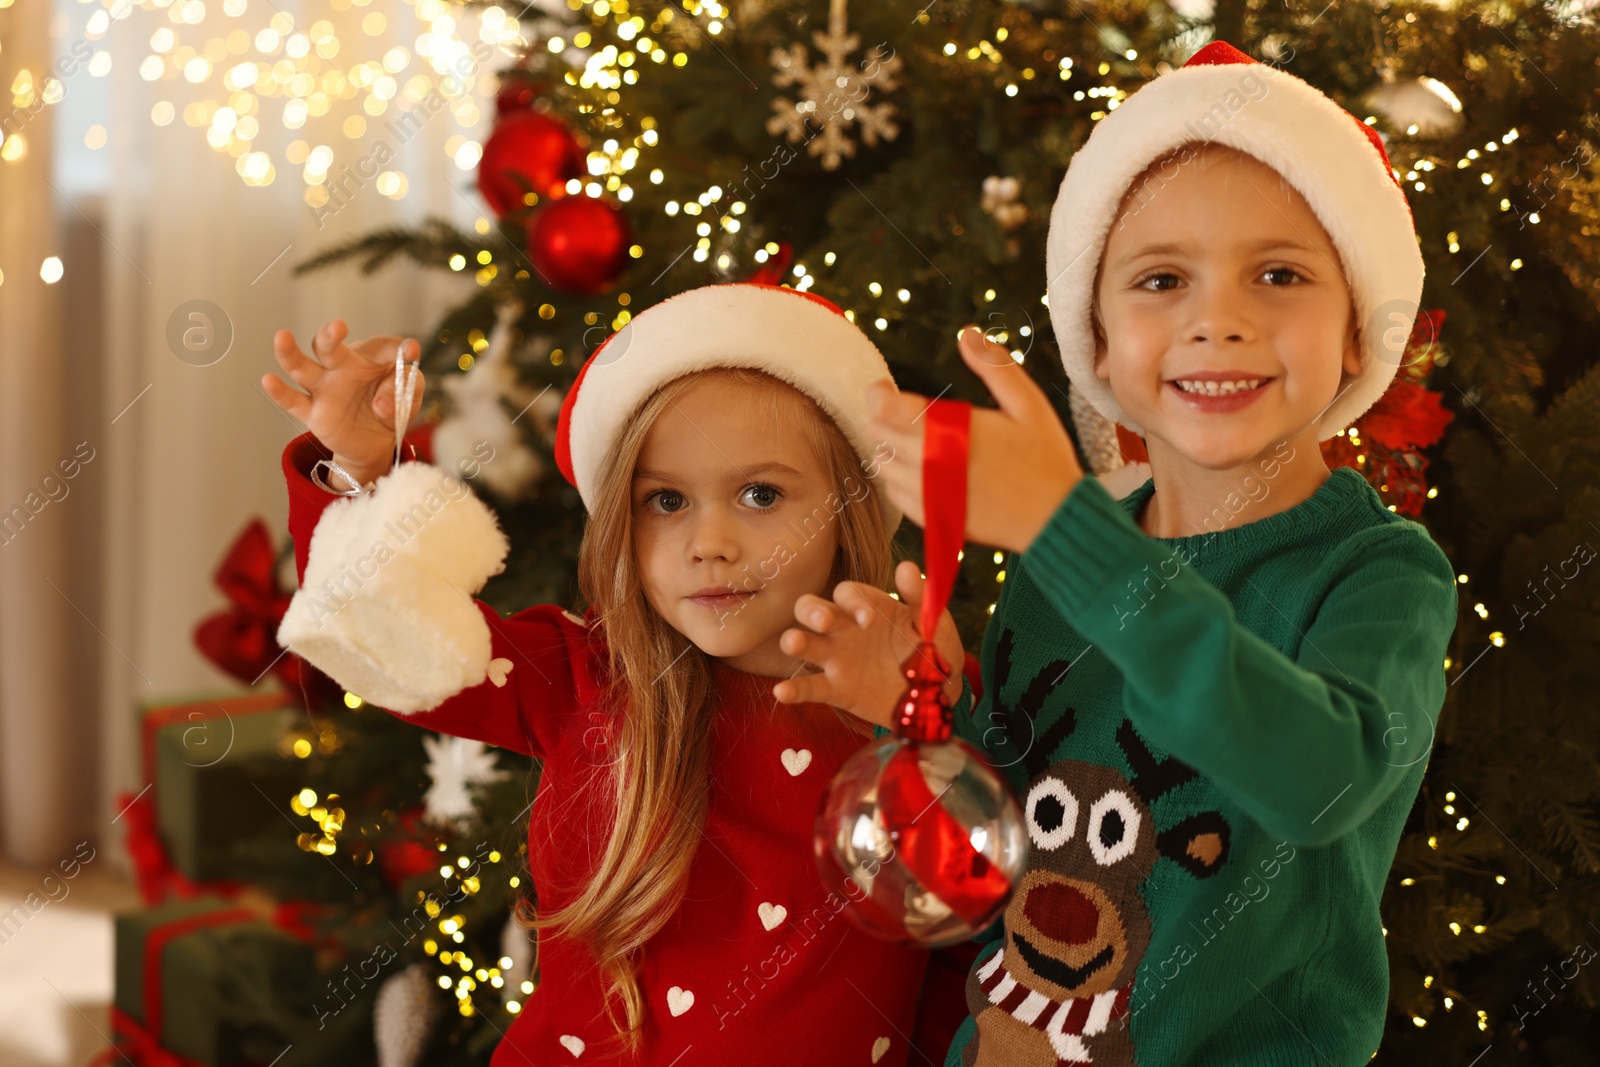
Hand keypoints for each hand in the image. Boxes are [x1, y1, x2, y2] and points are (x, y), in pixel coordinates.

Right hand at [261, 320, 425, 484]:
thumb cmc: (392, 405)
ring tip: (282, 337)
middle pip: (329, 346)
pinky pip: (293, 401)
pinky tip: (269, 380)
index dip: (396, 349)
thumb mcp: (409, 396)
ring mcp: (324, 388)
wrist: (375, 441)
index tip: (410, 351)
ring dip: (290, 353)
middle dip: (331, 336)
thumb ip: (404, 388)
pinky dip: (280, 392)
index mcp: (369, 358)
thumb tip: (381, 402)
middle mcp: (342, 367)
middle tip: (338, 327)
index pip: (380, 347)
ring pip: (302, 367)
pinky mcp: (313, 412)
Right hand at [772, 560, 966, 727]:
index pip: (847, 592)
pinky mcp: (837, 690)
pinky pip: (810, 687)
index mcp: (869, 608)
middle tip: (824, 623)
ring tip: (793, 643)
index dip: (852, 601)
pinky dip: (793, 689)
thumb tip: (907, 566)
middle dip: (812, 612)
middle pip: (812, 608)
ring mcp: (837, 659)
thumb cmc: (934, 651)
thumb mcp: (933, 623)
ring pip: (803, 642)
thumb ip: (920, 597)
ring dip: (794, 640)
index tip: (869, 621)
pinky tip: (782, 692)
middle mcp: (845, 629)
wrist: (938, 695)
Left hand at [865, 325, 1083, 554]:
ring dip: (890, 447)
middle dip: (884, 418)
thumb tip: (967, 334)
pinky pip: (894, 493)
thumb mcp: (1028, 403)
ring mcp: (929, 494)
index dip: (878, 395)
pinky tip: (922, 468)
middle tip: (903, 411)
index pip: (887, 409)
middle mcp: (932, 463)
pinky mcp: (932, 517)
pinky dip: (899, 478)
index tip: (885, 389)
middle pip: (879, 434)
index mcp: (951, 430)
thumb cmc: (1044, 458)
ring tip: (914, 439)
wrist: (1054, 518)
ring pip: (883, 464)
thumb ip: (995, 367)